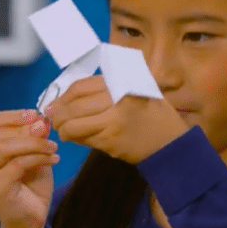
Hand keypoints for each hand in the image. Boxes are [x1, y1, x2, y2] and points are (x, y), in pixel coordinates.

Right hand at [0, 110, 59, 227]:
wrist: (31, 219)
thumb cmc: (30, 185)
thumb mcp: (34, 154)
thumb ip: (34, 137)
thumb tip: (41, 118)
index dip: (14, 116)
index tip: (37, 115)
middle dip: (25, 129)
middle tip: (47, 132)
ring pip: (4, 147)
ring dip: (33, 144)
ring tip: (53, 147)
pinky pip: (17, 164)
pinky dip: (38, 158)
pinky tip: (54, 160)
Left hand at [45, 76, 189, 163]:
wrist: (172, 144)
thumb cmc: (155, 115)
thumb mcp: (137, 90)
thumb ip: (109, 88)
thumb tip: (70, 96)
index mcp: (122, 83)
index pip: (80, 88)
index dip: (63, 96)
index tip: (56, 102)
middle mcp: (116, 99)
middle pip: (73, 105)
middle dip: (58, 114)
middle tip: (54, 118)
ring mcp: (112, 121)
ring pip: (73, 124)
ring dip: (63, 128)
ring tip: (63, 130)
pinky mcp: (110, 141)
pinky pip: (83, 138)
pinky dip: (75, 138)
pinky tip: (76, 137)